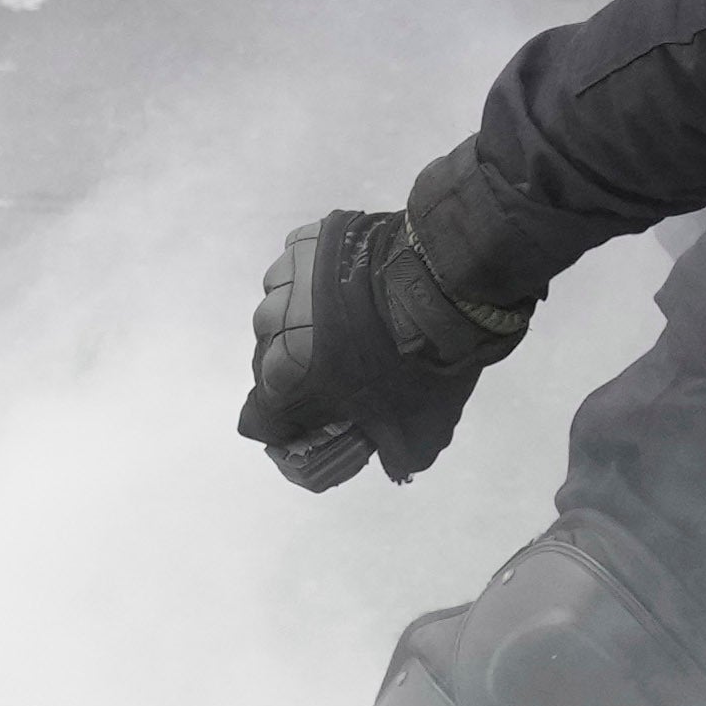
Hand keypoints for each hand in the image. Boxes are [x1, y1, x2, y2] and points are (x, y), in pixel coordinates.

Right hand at [235, 200, 526, 490]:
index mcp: (284, 374)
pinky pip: (301, 267)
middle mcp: (271, 324)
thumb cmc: (420, 361)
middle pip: (270, 361)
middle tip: (342, 373)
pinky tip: (351, 286)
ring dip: (306, 321)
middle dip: (300, 372)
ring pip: (282, 310)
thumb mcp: (412, 427)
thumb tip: (398, 466)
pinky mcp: (308, 239)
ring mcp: (286, 276)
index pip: (259, 418)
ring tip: (350, 322)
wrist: (445, 280)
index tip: (312, 424)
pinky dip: (319, 279)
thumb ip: (396, 455)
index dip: (286, 428)